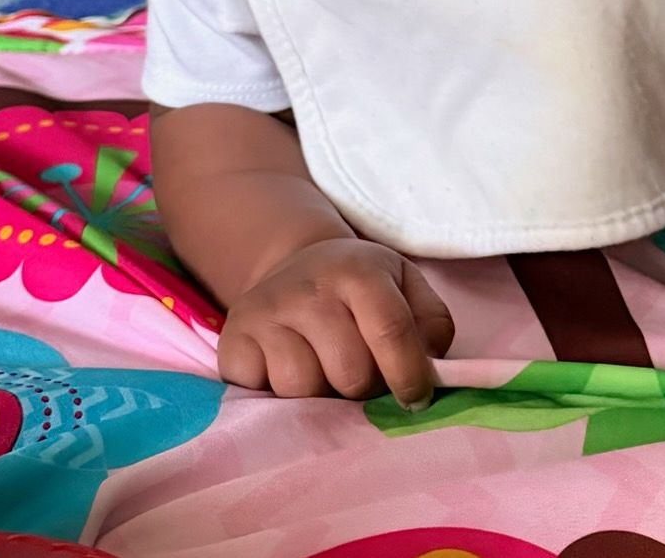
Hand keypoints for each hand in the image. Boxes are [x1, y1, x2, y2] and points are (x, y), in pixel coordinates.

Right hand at [217, 238, 454, 407]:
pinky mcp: (233, 340)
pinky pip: (261, 396)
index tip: (414, 399)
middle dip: (364, 390)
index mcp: (359, 271)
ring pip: (303, 389)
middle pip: (350, 372)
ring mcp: (266, 312)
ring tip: (324, 375)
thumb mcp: (406, 287)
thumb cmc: (360, 288)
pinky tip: (286, 374)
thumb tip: (429, 373)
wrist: (294, 265)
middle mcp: (309, 287)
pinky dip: (277, 399)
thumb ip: (431, 326)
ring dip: (321, 397)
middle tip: (360, 377)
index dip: (409, 375)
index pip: (391, 330)